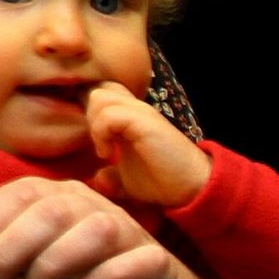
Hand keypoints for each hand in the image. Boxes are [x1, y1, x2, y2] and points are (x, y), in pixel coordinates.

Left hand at [0, 176, 173, 278]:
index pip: (15, 196)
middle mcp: (90, 204)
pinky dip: (107, 277)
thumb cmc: (81, 268)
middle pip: (50, 212)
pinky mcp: (156, 259)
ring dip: (54, 265)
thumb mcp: (41, 251)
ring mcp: (127, 229)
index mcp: (57, 195)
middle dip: (11, 251)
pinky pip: (137, 261)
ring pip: (94, 231)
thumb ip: (7, 248)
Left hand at [81, 83, 210, 211]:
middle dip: (87, 115)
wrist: (191, 188)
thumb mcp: (127, 180)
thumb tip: (96, 179)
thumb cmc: (162, 182)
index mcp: (129, 117)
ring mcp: (141, 113)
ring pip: (100, 96)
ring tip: (103, 150)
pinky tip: (107, 154)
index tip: (88, 139)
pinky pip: (110, 114)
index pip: (100, 95)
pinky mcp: (145, 122)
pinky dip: (101, 133)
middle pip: (97, 90)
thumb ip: (110, 177)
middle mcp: (135, 109)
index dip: (87, 113)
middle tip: (96, 143)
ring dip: (94, 124)